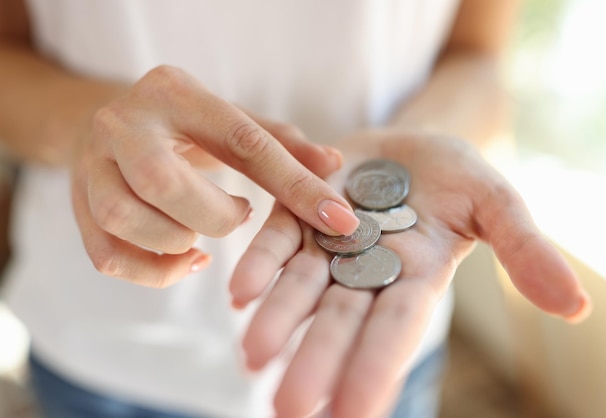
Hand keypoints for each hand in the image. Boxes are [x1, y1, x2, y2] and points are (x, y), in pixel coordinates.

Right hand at [71, 65, 359, 286]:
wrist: (106, 120)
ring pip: (124, 219)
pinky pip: (107, 256)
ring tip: (203, 238)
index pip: (245, 140)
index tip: (339, 219)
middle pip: (162, 182)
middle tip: (236, 216)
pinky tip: (184, 260)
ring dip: (176, 243)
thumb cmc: (185, 124)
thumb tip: (335, 164)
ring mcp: (91, 164)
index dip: (296, 184)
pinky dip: (153, 272)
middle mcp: (124, 123)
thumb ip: (282, 144)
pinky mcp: (76, 204)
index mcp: (176, 93)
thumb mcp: (233, 120)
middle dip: (213, 217)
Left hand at [231, 129, 591, 417]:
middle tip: (288, 409)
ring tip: (253, 357)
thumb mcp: (497, 204)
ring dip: (277, 321)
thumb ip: (525, 251)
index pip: (396, 331)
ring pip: (300, 289)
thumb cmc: (456, 177)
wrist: (410, 143)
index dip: (376, 368)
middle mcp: (365, 272)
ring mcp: (326, 243)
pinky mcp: (296, 210)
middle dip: (316, 361)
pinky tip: (239, 291)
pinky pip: (276, 239)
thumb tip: (577, 307)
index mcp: (414, 278)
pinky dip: (259, 264)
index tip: (352, 414)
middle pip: (339, 321)